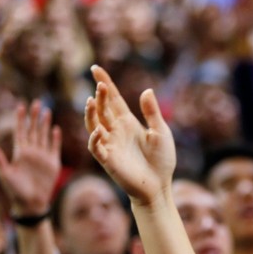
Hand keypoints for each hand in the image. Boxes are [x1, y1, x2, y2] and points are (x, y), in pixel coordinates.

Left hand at [0, 99, 61, 215]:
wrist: (31, 203)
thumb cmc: (15, 191)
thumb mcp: (4, 174)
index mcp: (19, 152)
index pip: (20, 131)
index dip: (20, 119)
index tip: (20, 106)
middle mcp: (31, 152)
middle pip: (33, 130)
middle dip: (34, 116)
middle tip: (36, 102)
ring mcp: (43, 157)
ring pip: (44, 135)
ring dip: (45, 124)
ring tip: (46, 111)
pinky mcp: (53, 163)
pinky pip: (54, 148)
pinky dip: (55, 138)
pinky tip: (56, 129)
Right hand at [85, 65, 175, 207]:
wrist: (159, 186)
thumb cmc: (161, 160)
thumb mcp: (161, 132)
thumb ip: (152, 113)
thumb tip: (147, 90)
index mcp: (128, 122)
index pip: (113, 100)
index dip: (105, 83)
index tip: (95, 68)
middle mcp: (116, 131)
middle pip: (103, 109)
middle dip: (100, 96)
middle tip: (100, 84)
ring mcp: (110, 144)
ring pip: (93, 125)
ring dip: (91, 113)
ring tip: (91, 101)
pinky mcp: (108, 159)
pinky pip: (96, 147)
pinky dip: (95, 138)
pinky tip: (99, 131)